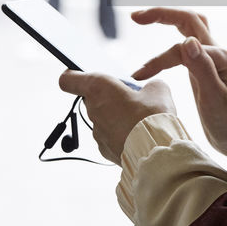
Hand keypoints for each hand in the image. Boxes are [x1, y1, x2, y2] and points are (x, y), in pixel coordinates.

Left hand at [58, 72, 175, 164]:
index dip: (74, 75)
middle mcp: (92, 110)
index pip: (68, 79)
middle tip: (129, 96)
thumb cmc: (152, 117)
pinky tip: (137, 134)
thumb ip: (148, 85)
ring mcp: (97, 132)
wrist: (156, 151)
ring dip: (115, 115)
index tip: (82, 74)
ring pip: (102, 118)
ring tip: (137, 118)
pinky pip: (109, 135)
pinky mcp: (104, 149)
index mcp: (99, 88)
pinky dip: (120, 133)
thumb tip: (150, 90)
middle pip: (91, 98)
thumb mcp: (158, 89)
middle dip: (108, 95)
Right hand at [130, 8, 226, 156]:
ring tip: (140, 19)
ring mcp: (210, 59)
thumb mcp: (215, 99)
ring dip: (166, 19)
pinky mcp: (203, 68)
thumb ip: (203, 69)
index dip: (159, 60)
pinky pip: (184, 46)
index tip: (138, 76)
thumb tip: (187, 41)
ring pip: (189, 27)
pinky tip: (154, 55)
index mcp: (220, 58)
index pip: (181, 49)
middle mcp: (216, 53)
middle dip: (162, 14)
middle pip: (189, 19)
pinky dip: (167, 42)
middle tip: (135, 17)